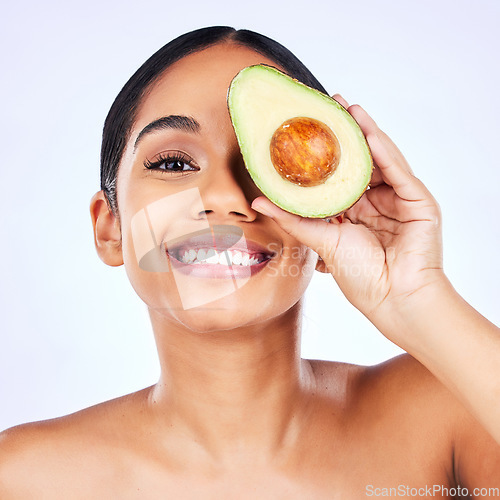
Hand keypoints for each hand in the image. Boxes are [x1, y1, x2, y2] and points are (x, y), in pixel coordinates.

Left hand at [252, 96, 445, 333]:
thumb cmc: (361, 276)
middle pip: (362, 160)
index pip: (340, 173)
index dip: (327, 152)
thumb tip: (258, 202)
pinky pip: (399, 172)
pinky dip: (384, 152)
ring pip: (382, 160)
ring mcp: (400, 200)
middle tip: (330, 105)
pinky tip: (369, 134)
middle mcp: (377, 201)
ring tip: (348, 108)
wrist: (393, 299)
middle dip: (347, 133)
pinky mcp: (419, 203)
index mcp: (355, 211)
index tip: (310, 128)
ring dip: (366, 132)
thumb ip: (292, 219)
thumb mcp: (321, 240)